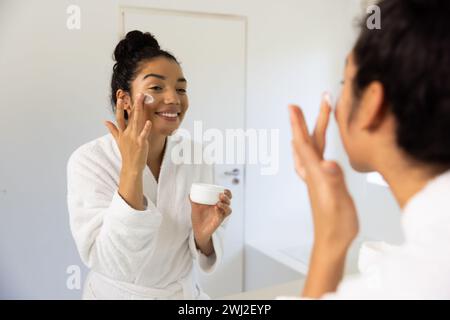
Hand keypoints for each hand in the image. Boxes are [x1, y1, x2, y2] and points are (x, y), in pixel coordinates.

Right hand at [105, 93, 151, 209]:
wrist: (131, 166)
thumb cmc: (126, 153)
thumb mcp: (118, 140)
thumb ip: (113, 130)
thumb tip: (105, 121)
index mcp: (122, 132)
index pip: (120, 117)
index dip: (119, 107)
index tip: (120, 97)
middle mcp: (127, 133)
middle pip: (129, 116)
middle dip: (132, 105)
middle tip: (136, 94)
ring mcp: (134, 138)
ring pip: (136, 122)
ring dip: (139, 111)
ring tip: (141, 101)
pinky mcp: (141, 143)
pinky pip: (143, 134)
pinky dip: (146, 128)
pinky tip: (148, 121)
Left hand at [190, 190, 231, 254]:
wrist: (197, 230)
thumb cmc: (198, 218)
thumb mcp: (195, 208)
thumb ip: (193, 200)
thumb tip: (189, 194)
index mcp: (216, 203)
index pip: (226, 196)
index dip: (227, 192)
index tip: (223, 189)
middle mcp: (220, 208)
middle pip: (229, 201)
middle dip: (227, 196)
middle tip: (221, 195)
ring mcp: (220, 215)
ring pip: (228, 209)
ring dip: (225, 204)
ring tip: (218, 202)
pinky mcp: (219, 221)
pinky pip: (223, 216)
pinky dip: (221, 211)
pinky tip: (216, 208)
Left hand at [289, 99, 357, 248]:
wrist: (331, 240)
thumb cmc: (335, 224)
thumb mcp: (336, 201)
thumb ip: (332, 181)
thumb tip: (329, 163)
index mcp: (315, 173)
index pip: (305, 143)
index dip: (299, 124)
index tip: (293, 106)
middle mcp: (313, 172)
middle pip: (310, 140)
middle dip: (312, 119)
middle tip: (320, 99)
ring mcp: (317, 177)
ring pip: (313, 147)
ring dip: (314, 129)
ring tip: (318, 115)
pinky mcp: (323, 182)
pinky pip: (316, 157)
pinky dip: (315, 145)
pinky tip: (315, 147)